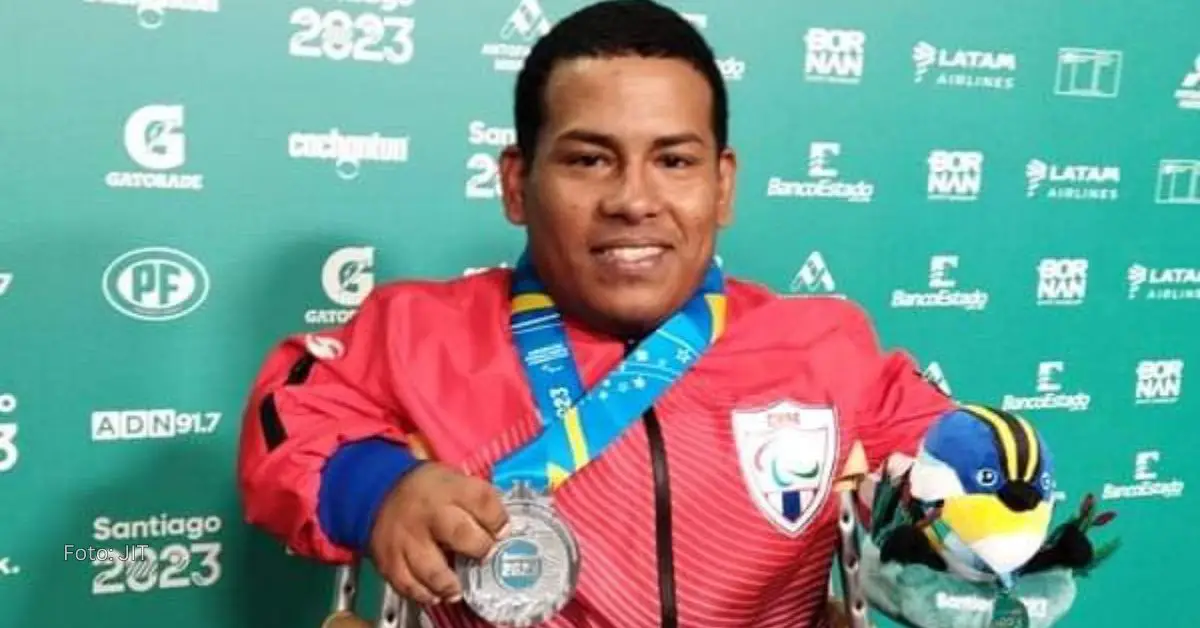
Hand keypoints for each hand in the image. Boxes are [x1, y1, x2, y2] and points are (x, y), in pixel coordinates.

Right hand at [368, 462, 509, 604]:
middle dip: (479, 549)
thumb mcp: (454, 481)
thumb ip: (479, 502)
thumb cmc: (427, 490)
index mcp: (448, 488)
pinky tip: (435, 594)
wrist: (380, 491)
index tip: (503, 531)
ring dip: (450, 584)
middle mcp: (427, 512)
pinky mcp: (390, 559)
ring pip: (432, 569)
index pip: (482, 500)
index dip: (498, 519)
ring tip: (458, 589)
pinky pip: (408, 584)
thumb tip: (504, 527)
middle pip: (460, 534)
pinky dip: (424, 594)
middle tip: (484, 556)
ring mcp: (407, 538)